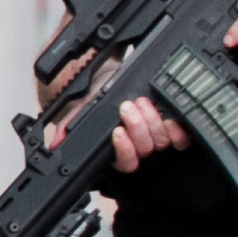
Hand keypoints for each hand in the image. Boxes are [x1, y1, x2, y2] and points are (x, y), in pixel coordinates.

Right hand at [38, 94, 193, 174]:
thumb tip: (56, 145)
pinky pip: (181, 138)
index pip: (124, 162)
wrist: (111, 74)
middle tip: (129, 107)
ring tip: (142, 103)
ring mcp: (157, 137)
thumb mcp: (80, 107)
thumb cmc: (97, 92)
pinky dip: (177, 129)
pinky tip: (169, 117)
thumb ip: (68, 127)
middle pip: (144, 149)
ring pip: (161, 141)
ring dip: (152, 121)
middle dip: (138, 127)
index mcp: (117, 149)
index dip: (124, 150)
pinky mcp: (173, 127)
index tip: (118, 132)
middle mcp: (138, 146)